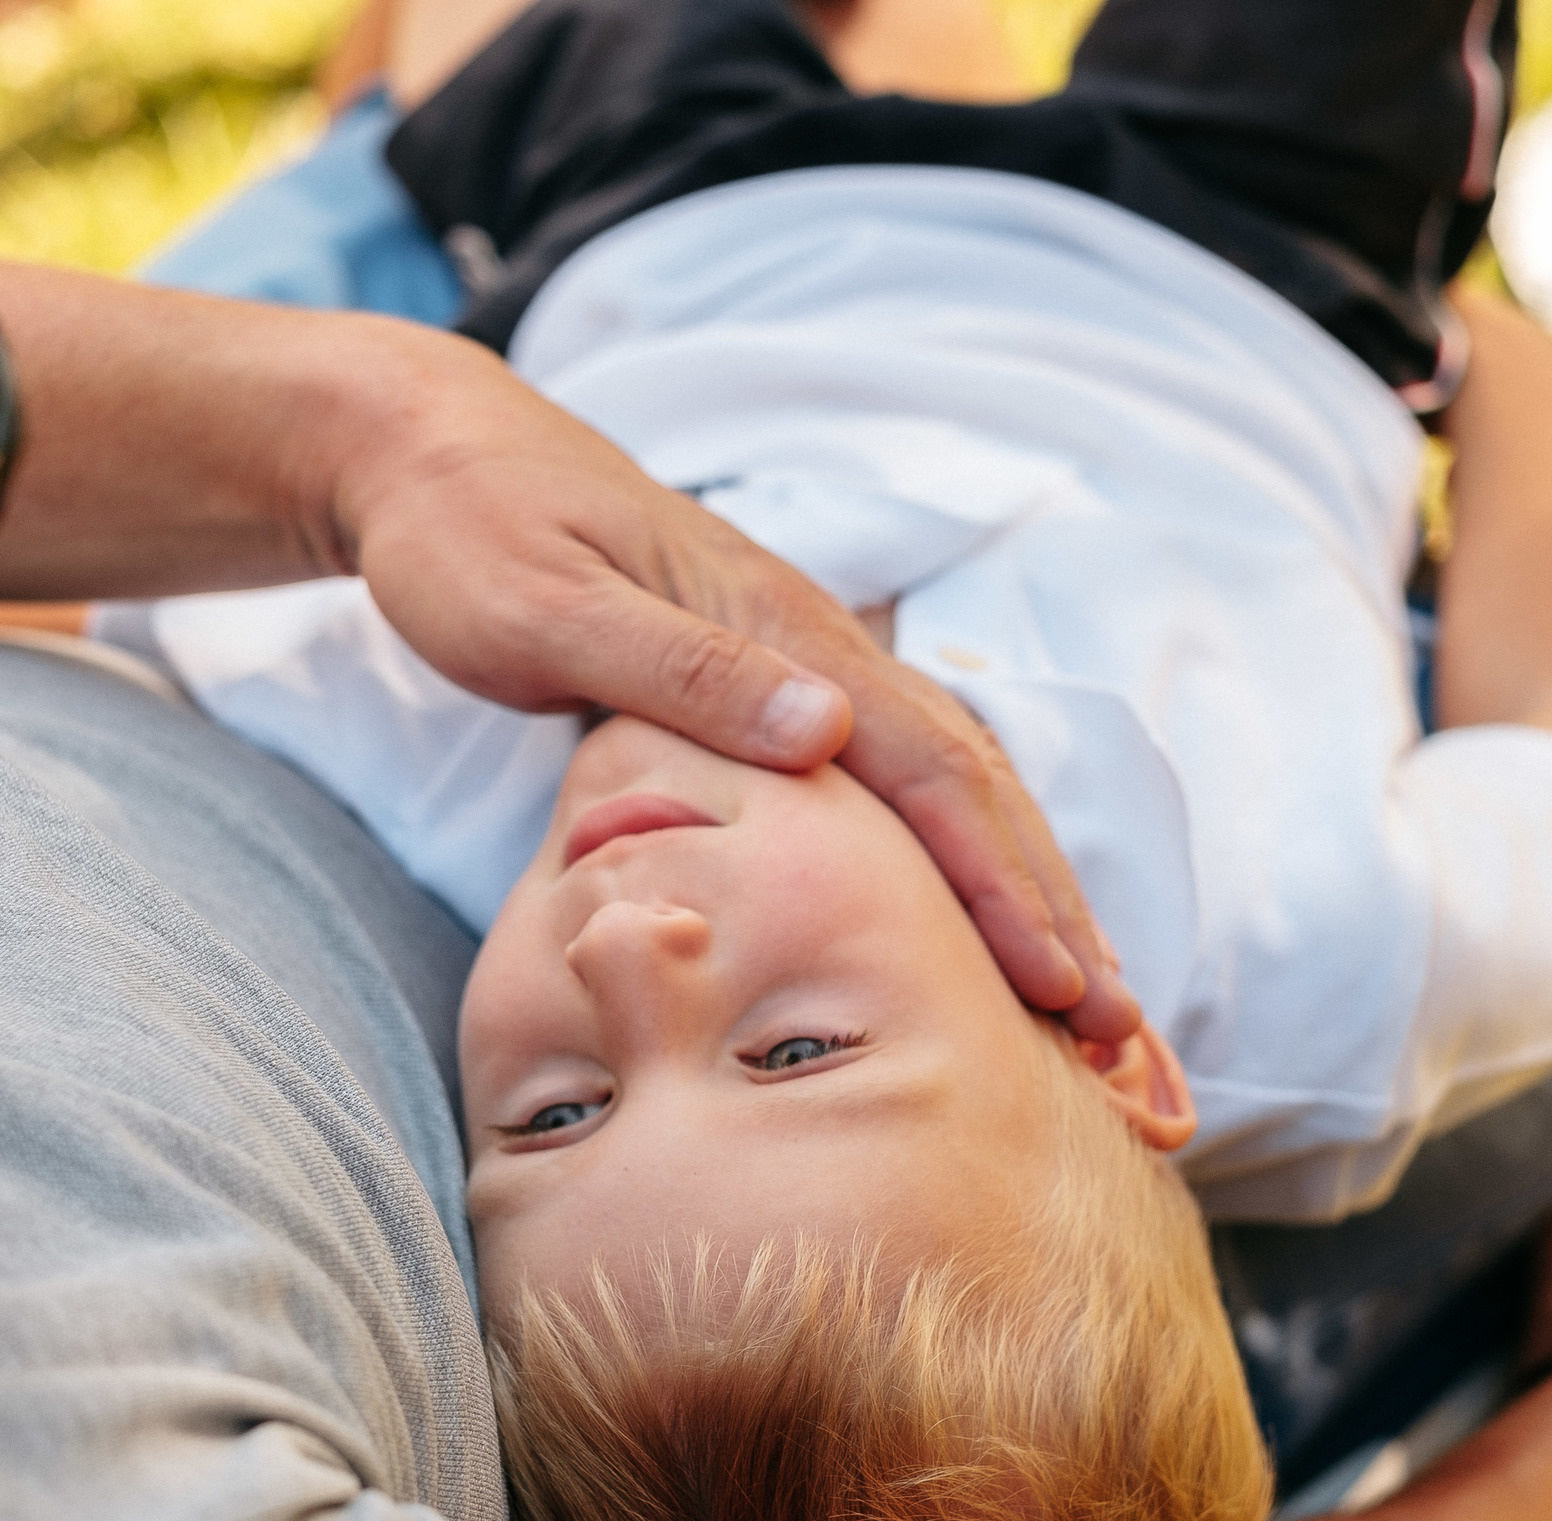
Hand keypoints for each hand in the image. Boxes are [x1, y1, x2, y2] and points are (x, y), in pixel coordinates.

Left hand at [331, 327, 1139, 1038]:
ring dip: (1022, 887)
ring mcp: (800, 657)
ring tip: (1082, 997)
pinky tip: (975, 911)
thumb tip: (830, 728)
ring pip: (950, 781)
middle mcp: (815, 641)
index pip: (930, 771)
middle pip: (972, 784)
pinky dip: (957, 852)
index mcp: (778, 627)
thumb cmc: (467, 536)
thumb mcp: (543, 606)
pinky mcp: (772, 679)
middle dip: (1052, 907)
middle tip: (1119, 1037)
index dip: (1005, 886)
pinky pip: (898, 777)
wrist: (432, 451)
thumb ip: (681, 670)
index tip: (1067, 988)